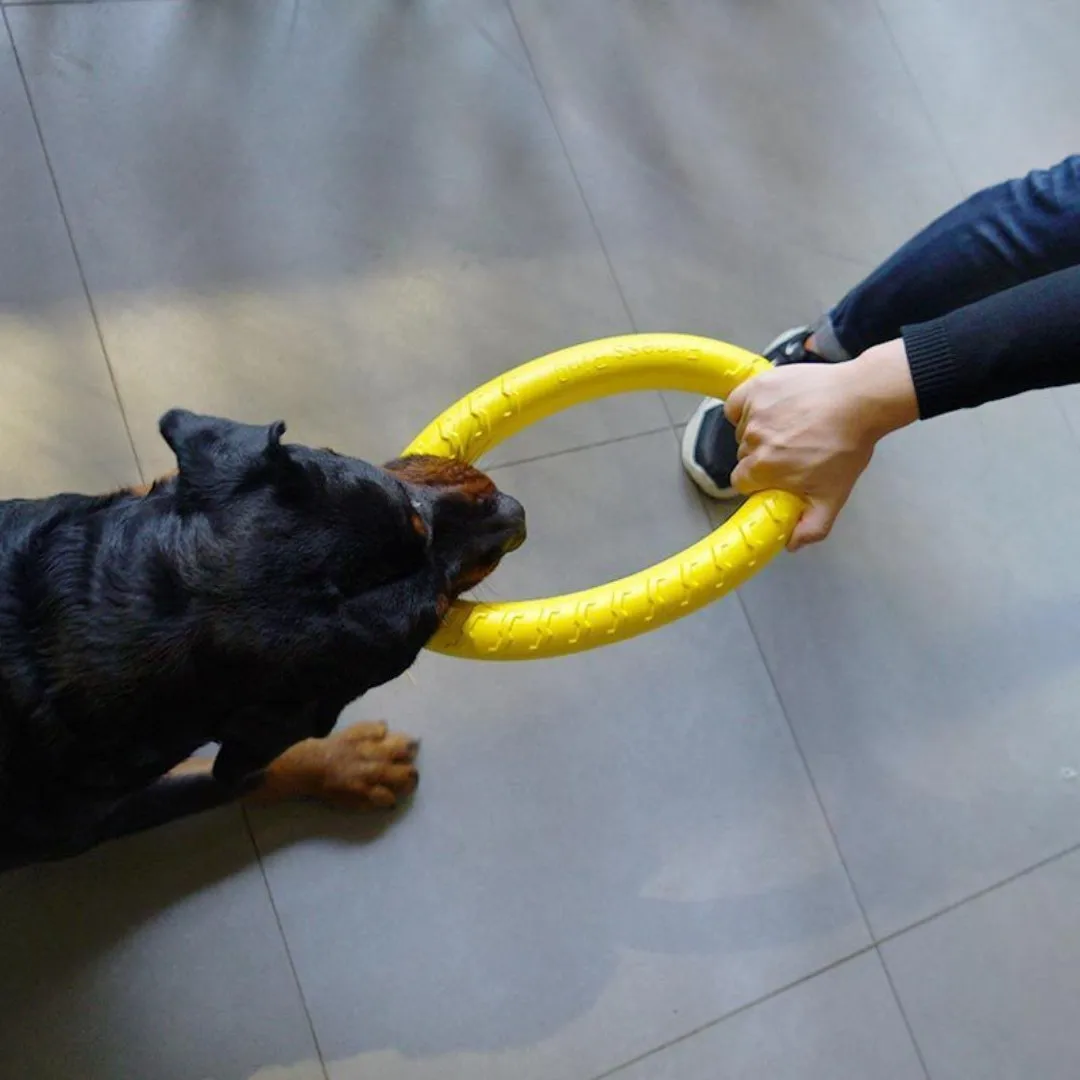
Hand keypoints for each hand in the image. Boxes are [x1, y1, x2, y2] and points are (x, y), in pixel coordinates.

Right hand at [724, 339, 917, 549]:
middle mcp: (753, 440)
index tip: (778, 470)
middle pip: (743, 454)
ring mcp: (754, 412)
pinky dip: (746, 406)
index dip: (760, 478)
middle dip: (762, 454)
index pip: (743, 480)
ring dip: (759, 429)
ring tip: (790, 424)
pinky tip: (769, 408)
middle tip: (792, 446)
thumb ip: (812, 527)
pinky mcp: (756, 388)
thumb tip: (790, 544)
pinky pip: (736, 403)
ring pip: (742, 429)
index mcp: (764, 469)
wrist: (861, 399)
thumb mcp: (834, 495)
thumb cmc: (848, 444)